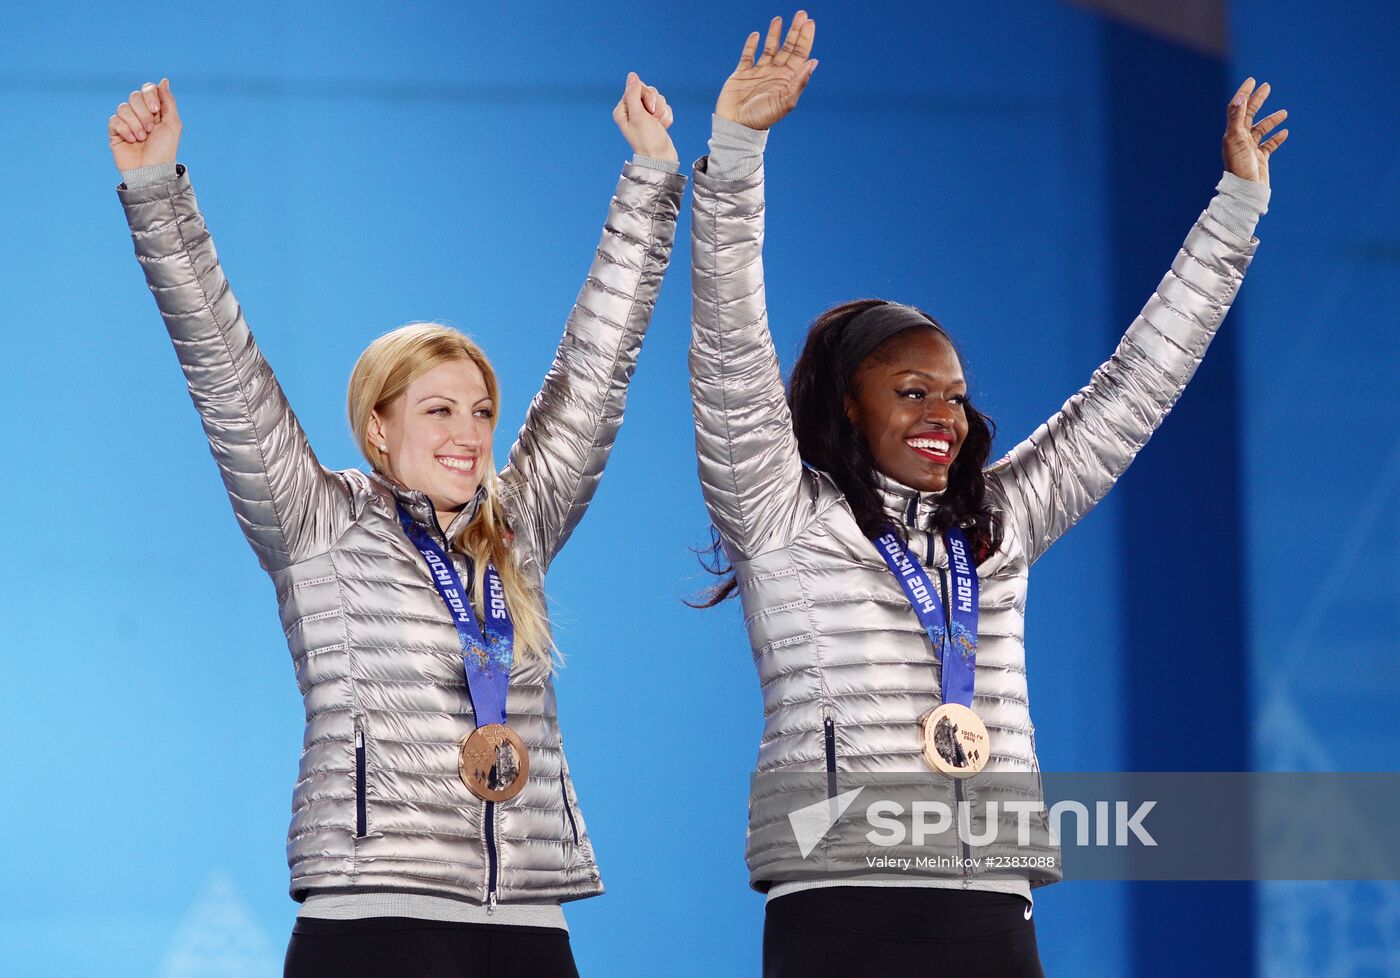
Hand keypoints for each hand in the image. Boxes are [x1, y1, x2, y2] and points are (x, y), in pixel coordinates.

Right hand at [108, 79, 181, 172]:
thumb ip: (168, 101)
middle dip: (144, 113)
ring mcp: (127, 122)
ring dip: (135, 124)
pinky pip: (114, 120)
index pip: (147, 89)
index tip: (155, 109)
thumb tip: (164, 80)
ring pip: (123, 107)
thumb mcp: (173, 124)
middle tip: (150, 129)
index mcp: (155, 111)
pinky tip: (131, 141)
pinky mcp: (115, 131)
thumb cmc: (165, 150)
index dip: (149, 95)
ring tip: (142, 138)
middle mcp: (140, 114)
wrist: (151, 170)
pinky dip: (125, 130)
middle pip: (134, 96)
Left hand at [613, 73, 677, 162]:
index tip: (648, 110)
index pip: (636, 88)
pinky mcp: (655, 119)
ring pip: (658, 99)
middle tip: (653, 118)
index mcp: (623, 110)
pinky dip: (666, 117)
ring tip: (658, 125)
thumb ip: (633, 94)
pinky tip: (662, 128)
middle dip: (655, 104)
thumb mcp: (638, 115)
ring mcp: (644, 115)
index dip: (646, 96)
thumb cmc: (647, 140)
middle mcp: (632, 111)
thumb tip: (632, 75)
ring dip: (661, 112)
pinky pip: (664, 108)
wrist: (661, 158)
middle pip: (648, 92)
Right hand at [716, 10, 816, 130]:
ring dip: (775, 34)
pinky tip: (757, 35)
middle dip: (795, 31)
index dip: (805, 39)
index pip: (800, 55)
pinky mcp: (742, 74)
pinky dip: (752, 45)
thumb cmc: (762, 118)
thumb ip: (798, 82)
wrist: (736, 126)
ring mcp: (758, 73)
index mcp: (787, 80)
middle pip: (788, 47)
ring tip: (779, 19)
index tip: (809, 23)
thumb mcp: (784, 102)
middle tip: (801, 14)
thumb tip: (812, 62)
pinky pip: (748, 55)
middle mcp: (775, 74)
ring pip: (769, 48)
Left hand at [1223, 77, 1286, 186]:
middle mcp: (1240, 140)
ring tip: (1285, 112)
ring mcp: (1250, 149)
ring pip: (1261, 129)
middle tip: (1267, 87)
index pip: (1237, 108)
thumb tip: (1240, 98)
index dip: (1244, 93)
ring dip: (1272, 119)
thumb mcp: (1236, 140)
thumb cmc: (1239, 166)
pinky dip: (1276, 137)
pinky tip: (1285, 132)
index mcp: (1232, 134)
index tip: (1252, 80)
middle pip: (1249, 115)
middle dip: (1257, 100)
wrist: (1245, 191)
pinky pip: (1269, 145)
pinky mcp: (1260, 159)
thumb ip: (1237, 118)